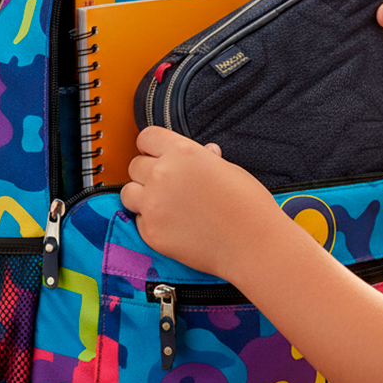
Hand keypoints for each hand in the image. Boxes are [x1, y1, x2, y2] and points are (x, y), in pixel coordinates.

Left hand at [122, 127, 281, 279]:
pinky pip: (139, 220)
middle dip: (148, 173)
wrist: (253, 245)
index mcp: (183, 153)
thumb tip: (203, 152)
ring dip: (142, 196)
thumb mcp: (229, 169)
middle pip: (135, 165)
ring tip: (164, 204)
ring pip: (129, 192)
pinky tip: (174, 225)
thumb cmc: (249, 207)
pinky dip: (151, 222)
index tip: (157, 155)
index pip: (146, 137)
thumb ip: (204, 158)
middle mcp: (163, 175)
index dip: (152, 147)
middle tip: (168, 185)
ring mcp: (153, 205)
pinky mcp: (151, 232)